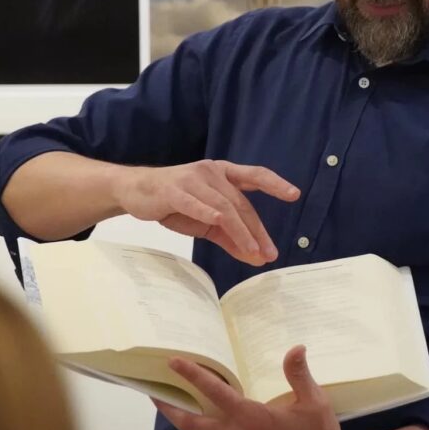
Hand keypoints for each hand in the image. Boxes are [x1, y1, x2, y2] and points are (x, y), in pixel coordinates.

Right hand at [114, 160, 299, 265]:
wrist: (134, 192)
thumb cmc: (175, 203)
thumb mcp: (207, 223)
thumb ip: (231, 237)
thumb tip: (257, 257)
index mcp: (223, 173)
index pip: (255, 176)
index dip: (275, 184)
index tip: (294, 194)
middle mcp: (211, 172)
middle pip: (240, 203)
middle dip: (257, 230)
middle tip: (269, 253)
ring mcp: (193, 179)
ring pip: (224, 207)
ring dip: (240, 231)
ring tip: (253, 251)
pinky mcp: (174, 190)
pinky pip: (197, 203)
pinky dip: (210, 214)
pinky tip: (222, 224)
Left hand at [153, 346, 357, 429]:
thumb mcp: (315, 402)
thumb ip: (298, 374)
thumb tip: (296, 348)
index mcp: (252, 418)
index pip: (214, 392)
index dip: (192, 375)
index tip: (174, 362)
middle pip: (190, 423)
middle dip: (168, 408)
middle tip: (153, 393)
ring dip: (203, 421)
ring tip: (199, 406)